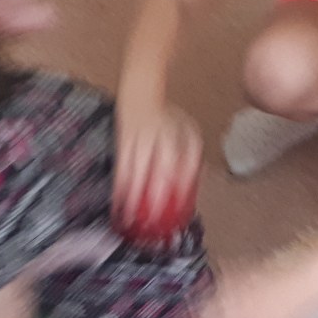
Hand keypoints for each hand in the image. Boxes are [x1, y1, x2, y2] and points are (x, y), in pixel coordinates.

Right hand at [114, 103, 202, 230]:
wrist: (139, 97)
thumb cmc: (166, 118)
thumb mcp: (187, 130)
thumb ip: (193, 154)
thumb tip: (199, 181)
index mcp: (179, 136)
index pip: (185, 163)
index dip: (183, 186)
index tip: (181, 206)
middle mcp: (159, 138)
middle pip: (160, 170)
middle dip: (156, 197)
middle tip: (154, 220)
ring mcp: (139, 141)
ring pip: (137, 172)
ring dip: (133, 198)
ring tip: (131, 220)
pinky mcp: (123, 144)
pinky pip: (121, 170)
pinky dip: (119, 189)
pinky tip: (118, 205)